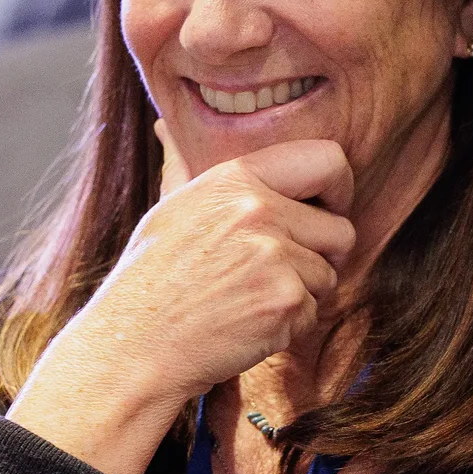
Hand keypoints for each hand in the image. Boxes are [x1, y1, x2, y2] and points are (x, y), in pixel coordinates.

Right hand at [7, 133, 354, 473]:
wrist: (132, 347)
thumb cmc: (148, 282)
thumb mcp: (169, 210)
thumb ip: (187, 168)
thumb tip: (165, 126)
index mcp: (234, 178)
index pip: (327, 158)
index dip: (338, 187)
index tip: (326, 210)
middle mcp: (257, 210)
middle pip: (340, 229)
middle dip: (322, 256)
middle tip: (282, 274)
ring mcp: (273, 256)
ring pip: (328, 276)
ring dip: (300, 295)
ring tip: (247, 301)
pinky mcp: (284, 302)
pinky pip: (314, 313)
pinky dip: (288, 328)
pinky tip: (245, 326)